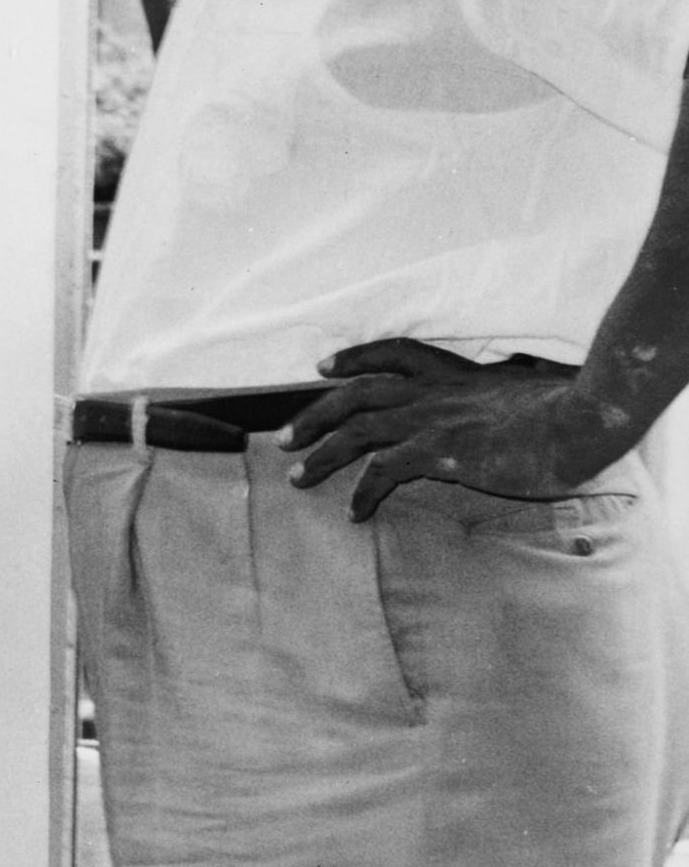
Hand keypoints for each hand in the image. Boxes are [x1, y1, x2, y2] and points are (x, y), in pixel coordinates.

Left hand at [281, 339, 623, 520]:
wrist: (581, 419)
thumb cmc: (568, 410)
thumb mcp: (528, 393)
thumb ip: (503, 398)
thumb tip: (506, 408)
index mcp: (457, 374)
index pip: (395, 353)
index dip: (356, 358)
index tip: (324, 366)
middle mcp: (436, 391)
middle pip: (357, 391)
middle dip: (315, 413)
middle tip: (285, 436)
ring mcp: (433, 418)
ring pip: (357, 428)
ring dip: (321, 453)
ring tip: (296, 477)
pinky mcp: (438, 450)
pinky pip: (383, 470)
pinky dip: (362, 491)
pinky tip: (354, 513)